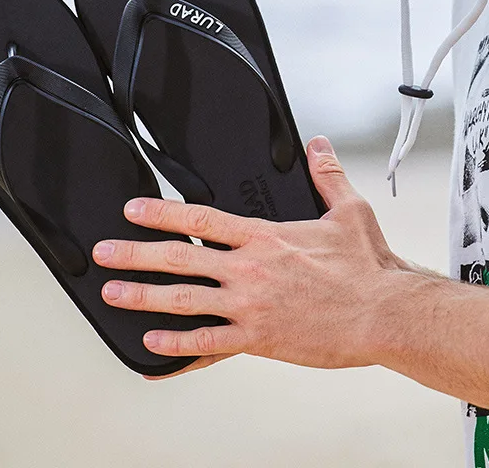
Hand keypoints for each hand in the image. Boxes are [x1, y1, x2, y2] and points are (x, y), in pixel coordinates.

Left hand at [93, 136, 404, 377]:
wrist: (383, 314)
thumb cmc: (368, 267)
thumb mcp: (349, 210)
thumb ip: (326, 175)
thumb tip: (317, 145)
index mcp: (264, 237)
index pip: (201, 217)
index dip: (161, 212)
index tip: (134, 209)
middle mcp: (249, 270)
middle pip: (180, 257)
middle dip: (135, 253)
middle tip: (105, 252)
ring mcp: (249, 306)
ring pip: (183, 300)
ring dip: (143, 296)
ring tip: (114, 292)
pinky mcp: (257, 339)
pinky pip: (207, 342)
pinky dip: (176, 344)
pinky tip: (152, 343)